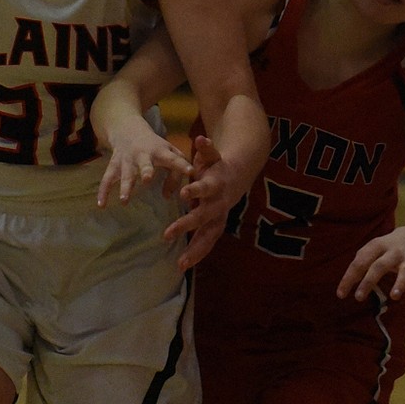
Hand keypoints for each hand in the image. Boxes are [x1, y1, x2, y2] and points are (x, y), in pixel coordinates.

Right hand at [97, 112, 191, 209]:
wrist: (127, 128)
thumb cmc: (154, 146)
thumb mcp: (169, 152)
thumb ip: (175, 173)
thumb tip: (168, 196)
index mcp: (160, 151)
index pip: (173, 158)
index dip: (182, 165)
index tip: (190, 172)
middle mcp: (142, 155)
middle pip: (144, 163)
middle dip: (146, 171)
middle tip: (147, 180)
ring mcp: (126, 160)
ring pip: (125, 174)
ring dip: (125, 186)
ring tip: (124, 201)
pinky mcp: (113, 165)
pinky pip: (107, 179)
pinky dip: (103, 191)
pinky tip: (101, 205)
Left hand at [166, 134, 244, 269]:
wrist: (238, 177)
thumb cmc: (217, 165)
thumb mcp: (211, 155)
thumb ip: (206, 149)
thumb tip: (200, 138)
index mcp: (216, 184)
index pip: (206, 188)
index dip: (196, 190)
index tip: (183, 193)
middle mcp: (219, 204)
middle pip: (204, 217)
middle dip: (186, 226)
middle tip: (166, 234)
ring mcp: (219, 217)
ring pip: (209, 236)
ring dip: (195, 250)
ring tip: (180, 264)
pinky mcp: (217, 227)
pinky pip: (207, 242)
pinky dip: (197, 254)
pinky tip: (182, 265)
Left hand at [337, 224, 404, 306]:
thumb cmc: (389, 247)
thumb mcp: (374, 248)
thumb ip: (362, 261)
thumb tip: (346, 283)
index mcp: (377, 245)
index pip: (360, 261)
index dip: (349, 277)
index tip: (341, 294)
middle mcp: (394, 251)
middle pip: (380, 266)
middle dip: (369, 281)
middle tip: (358, 297)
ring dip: (400, 284)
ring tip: (394, 297)